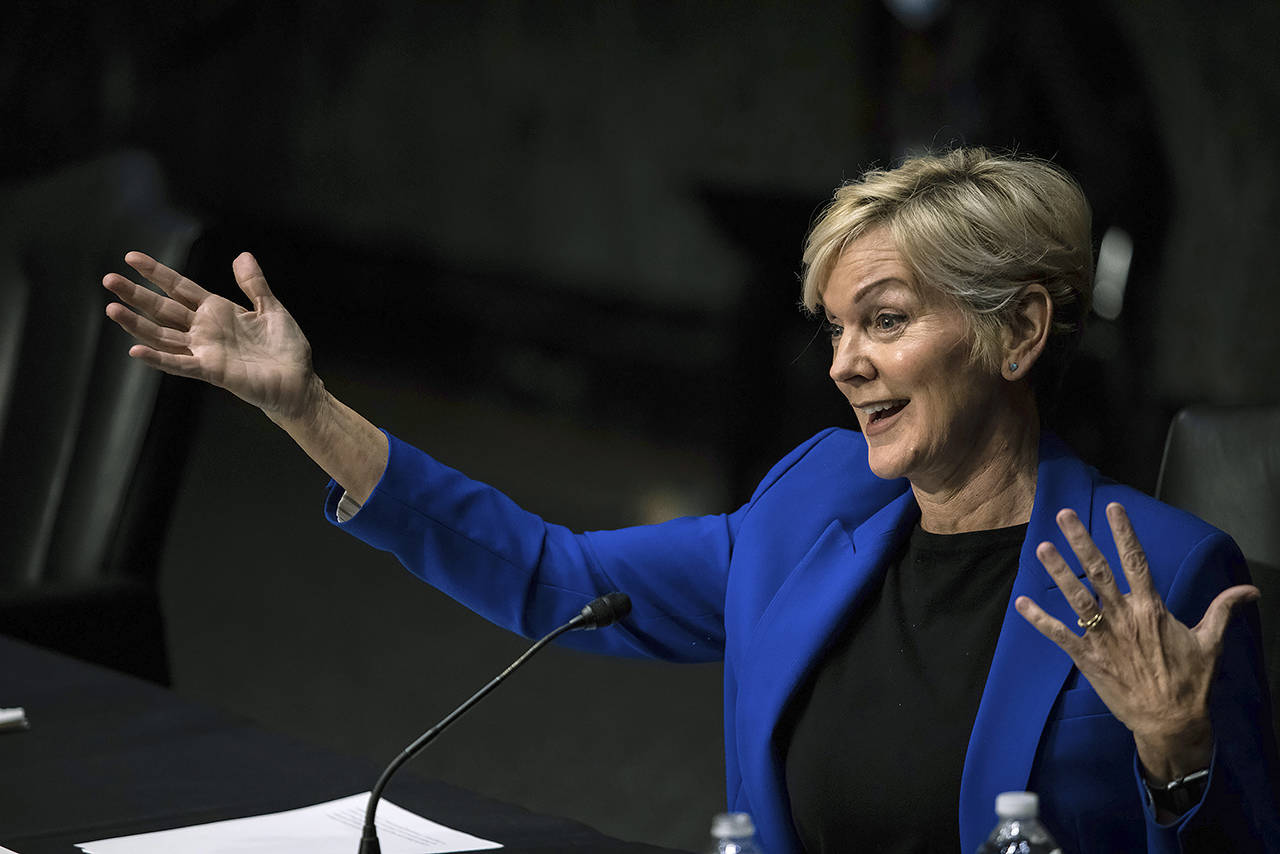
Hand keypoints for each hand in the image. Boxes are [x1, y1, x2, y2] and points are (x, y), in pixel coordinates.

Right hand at [104, 252, 319, 422]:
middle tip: (109, 279)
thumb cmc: (286, 348)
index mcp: (217, 311)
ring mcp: (205, 351)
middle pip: (163, 308)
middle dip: (136, 294)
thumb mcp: (271, 308)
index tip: (131, 257)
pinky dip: (158, 358)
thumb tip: (242, 255)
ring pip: (163, 335)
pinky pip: (180, 363)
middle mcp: (205, 330)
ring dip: (136, 324)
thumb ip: (254, 284)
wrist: (298, 381)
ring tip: (112, 308)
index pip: (179, 288)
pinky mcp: (211, 371)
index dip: (156, 273)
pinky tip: (135, 349)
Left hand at [1014, 502, 1258, 782]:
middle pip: (1099, 572)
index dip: (1124, 533)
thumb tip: (1251, 591)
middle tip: (1063, 515)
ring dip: (1058, 572)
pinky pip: (1059, 635)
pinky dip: (1038, 619)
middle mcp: (1124, 617)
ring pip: (1077, 598)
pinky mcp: (1087, 658)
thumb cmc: (1190, 681)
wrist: (1170, 721)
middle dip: (1081, 541)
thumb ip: (1223, 610)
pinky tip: (1020, 603)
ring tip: (1042, 547)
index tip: (1113, 508)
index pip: (1136, 562)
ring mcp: (1103, 637)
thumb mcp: (1210, 642)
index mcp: (1151, 609)